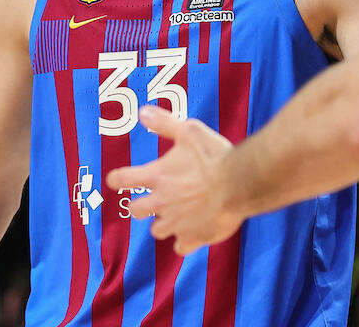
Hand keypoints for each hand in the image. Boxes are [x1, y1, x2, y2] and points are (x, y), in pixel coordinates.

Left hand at [106, 106, 241, 255]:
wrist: (240, 183)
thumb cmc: (215, 156)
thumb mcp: (190, 131)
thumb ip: (165, 124)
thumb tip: (142, 112)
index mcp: (156, 176)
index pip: (123, 179)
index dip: (119, 178)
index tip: (118, 179)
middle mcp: (161, 202)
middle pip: (136, 210)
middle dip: (142, 205)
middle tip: (157, 198)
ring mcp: (176, 223)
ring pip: (158, 231)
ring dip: (165, 223)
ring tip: (180, 214)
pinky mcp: (193, 238)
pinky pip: (181, 247)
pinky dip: (186, 240)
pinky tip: (195, 231)